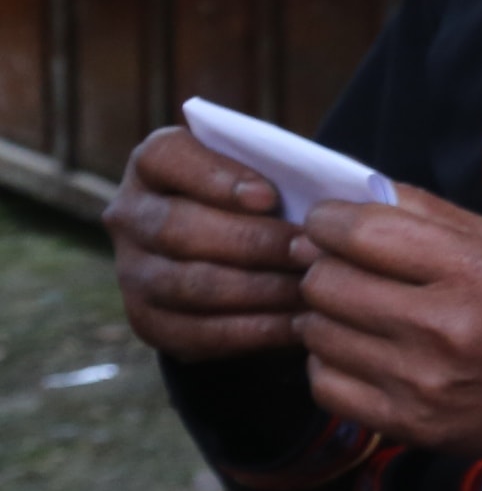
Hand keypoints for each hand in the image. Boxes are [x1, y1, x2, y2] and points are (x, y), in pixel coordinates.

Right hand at [105, 126, 305, 358]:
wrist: (240, 256)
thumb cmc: (267, 200)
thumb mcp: (273, 172)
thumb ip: (293, 171)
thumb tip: (341, 186)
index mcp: (155, 163)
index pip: (167, 158)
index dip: (216, 177)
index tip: (269, 196)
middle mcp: (131, 214)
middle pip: (179, 228)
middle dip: (253, 242)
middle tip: (310, 252)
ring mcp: (133, 271)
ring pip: (190, 285)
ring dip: (259, 290)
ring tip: (313, 290)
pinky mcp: (149, 321)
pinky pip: (197, 332)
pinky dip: (254, 330)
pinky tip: (299, 324)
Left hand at [292, 185, 481, 461]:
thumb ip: (430, 214)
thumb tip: (355, 195)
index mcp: (477, 271)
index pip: (362, 233)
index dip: (328, 221)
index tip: (328, 223)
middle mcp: (445, 328)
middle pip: (327, 284)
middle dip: (324, 266)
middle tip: (343, 267)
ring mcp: (423, 384)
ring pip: (318, 333)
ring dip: (327, 315)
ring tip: (356, 311)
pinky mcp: (410, 425)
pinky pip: (326, 385)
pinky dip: (332, 363)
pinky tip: (361, 352)